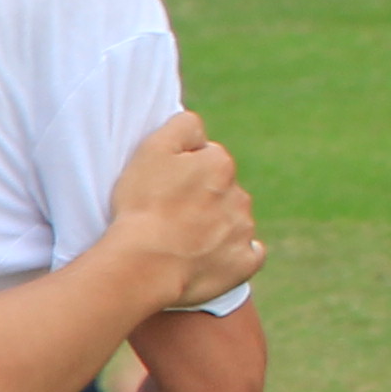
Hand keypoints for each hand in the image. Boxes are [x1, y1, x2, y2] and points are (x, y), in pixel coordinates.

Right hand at [101, 110, 262, 307]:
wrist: (145, 265)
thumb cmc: (143, 207)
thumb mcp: (151, 151)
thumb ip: (181, 126)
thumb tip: (198, 126)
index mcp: (220, 164)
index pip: (207, 158)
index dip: (183, 171)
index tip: (163, 187)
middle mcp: (240, 195)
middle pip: (221, 190)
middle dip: (202, 198)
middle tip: (168, 215)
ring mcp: (244, 231)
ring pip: (232, 221)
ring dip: (214, 226)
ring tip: (180, 241)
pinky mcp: (244, 263)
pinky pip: (247, 254)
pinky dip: (233, 254)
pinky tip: (209, 258)